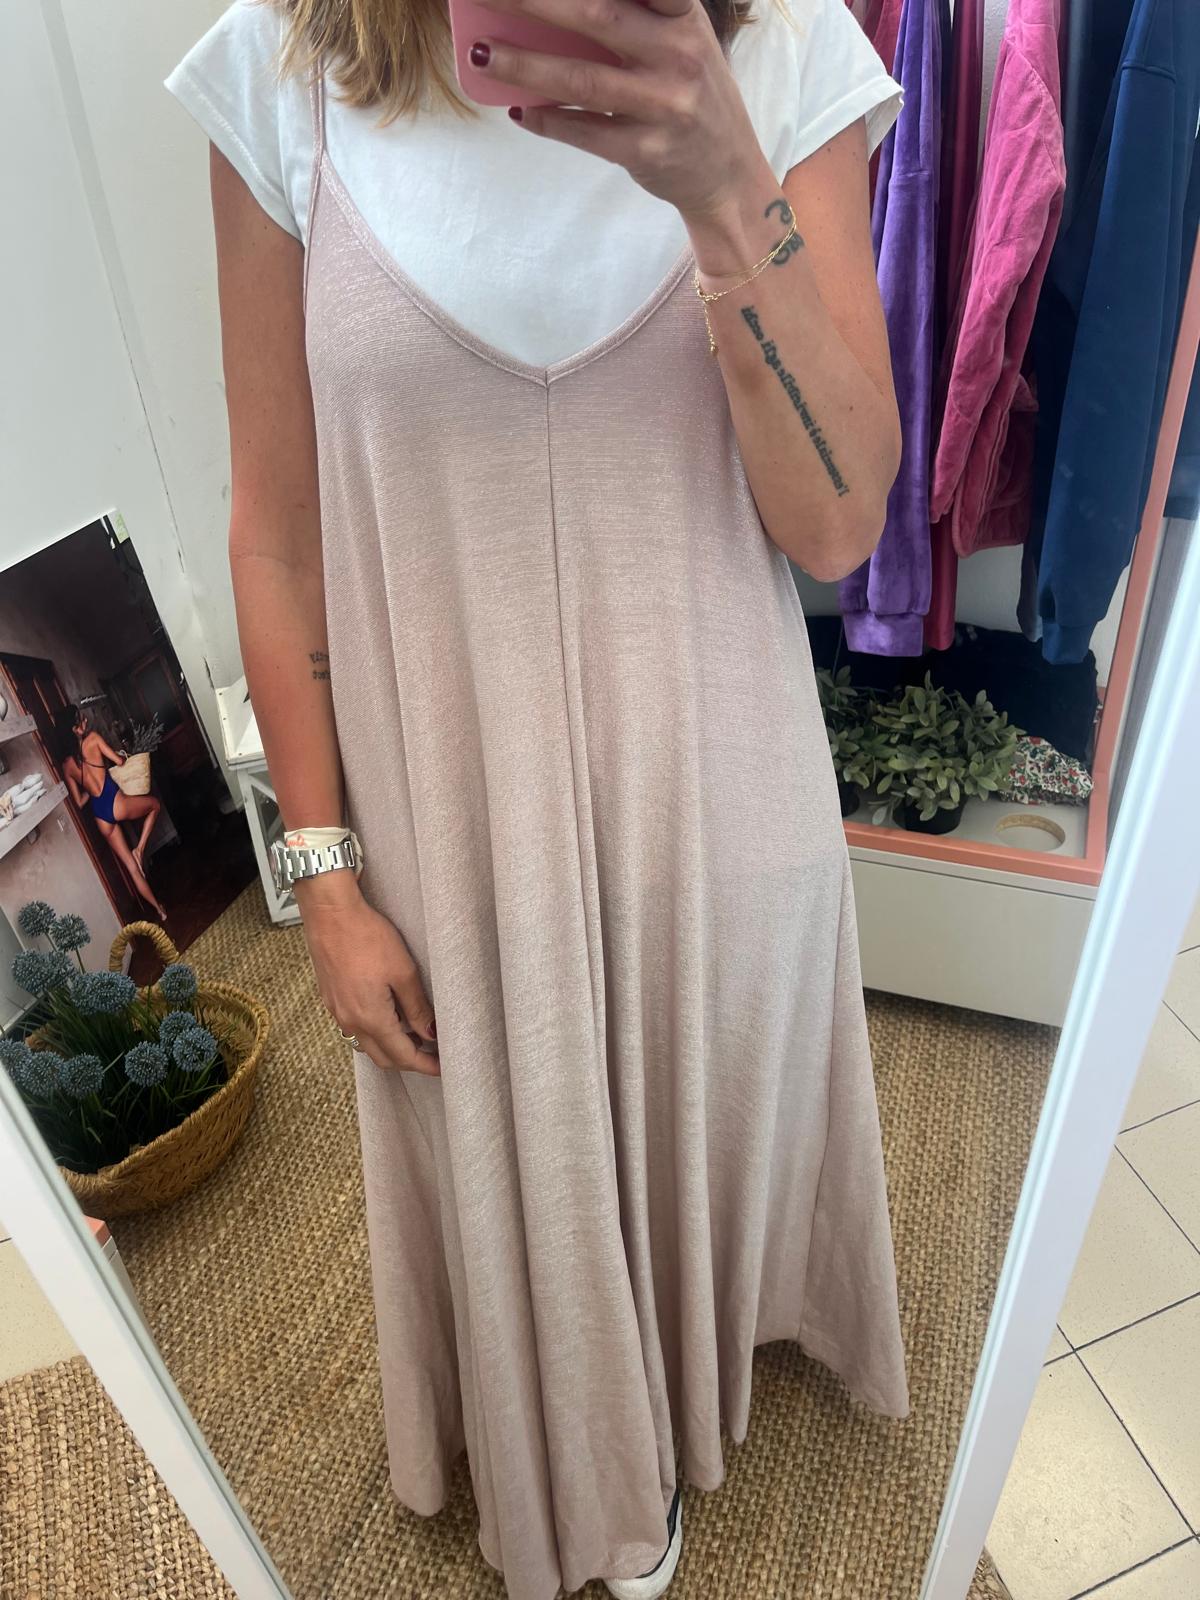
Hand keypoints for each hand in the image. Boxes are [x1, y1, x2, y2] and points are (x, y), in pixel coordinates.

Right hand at [296, 872, 439, 1074]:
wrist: (329, 913)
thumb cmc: (367, 936)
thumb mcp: (403, 971)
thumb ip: (417, 1007)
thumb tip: (430, 1034)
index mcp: (370, 1018)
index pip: (402, 1055)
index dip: (425, 1065)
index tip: (443, 1068)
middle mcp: (350, 1021)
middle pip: (383, 1057)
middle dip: (409, 1061)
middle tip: (433, 1056)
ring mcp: (337, 1012)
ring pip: (368, 1044)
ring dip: (392, 1048)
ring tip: (417, 1037)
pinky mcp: (332, 999)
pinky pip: (356, 1028)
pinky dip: (376, 1032)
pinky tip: (391, 1018)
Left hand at [471, 0, 764, 221]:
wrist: (726, 173)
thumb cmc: (690, 93)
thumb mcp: (679, 41)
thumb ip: (634, 16)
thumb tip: (549, 10)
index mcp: (683, 16)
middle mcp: (678, 55)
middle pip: (596, 15)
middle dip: (534, 0)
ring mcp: (664, 106)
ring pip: (582, 79)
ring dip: (524, 64)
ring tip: (482, 53)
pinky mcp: (646, 151)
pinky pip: (584, 132)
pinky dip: (547, 120)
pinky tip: (520, 109)